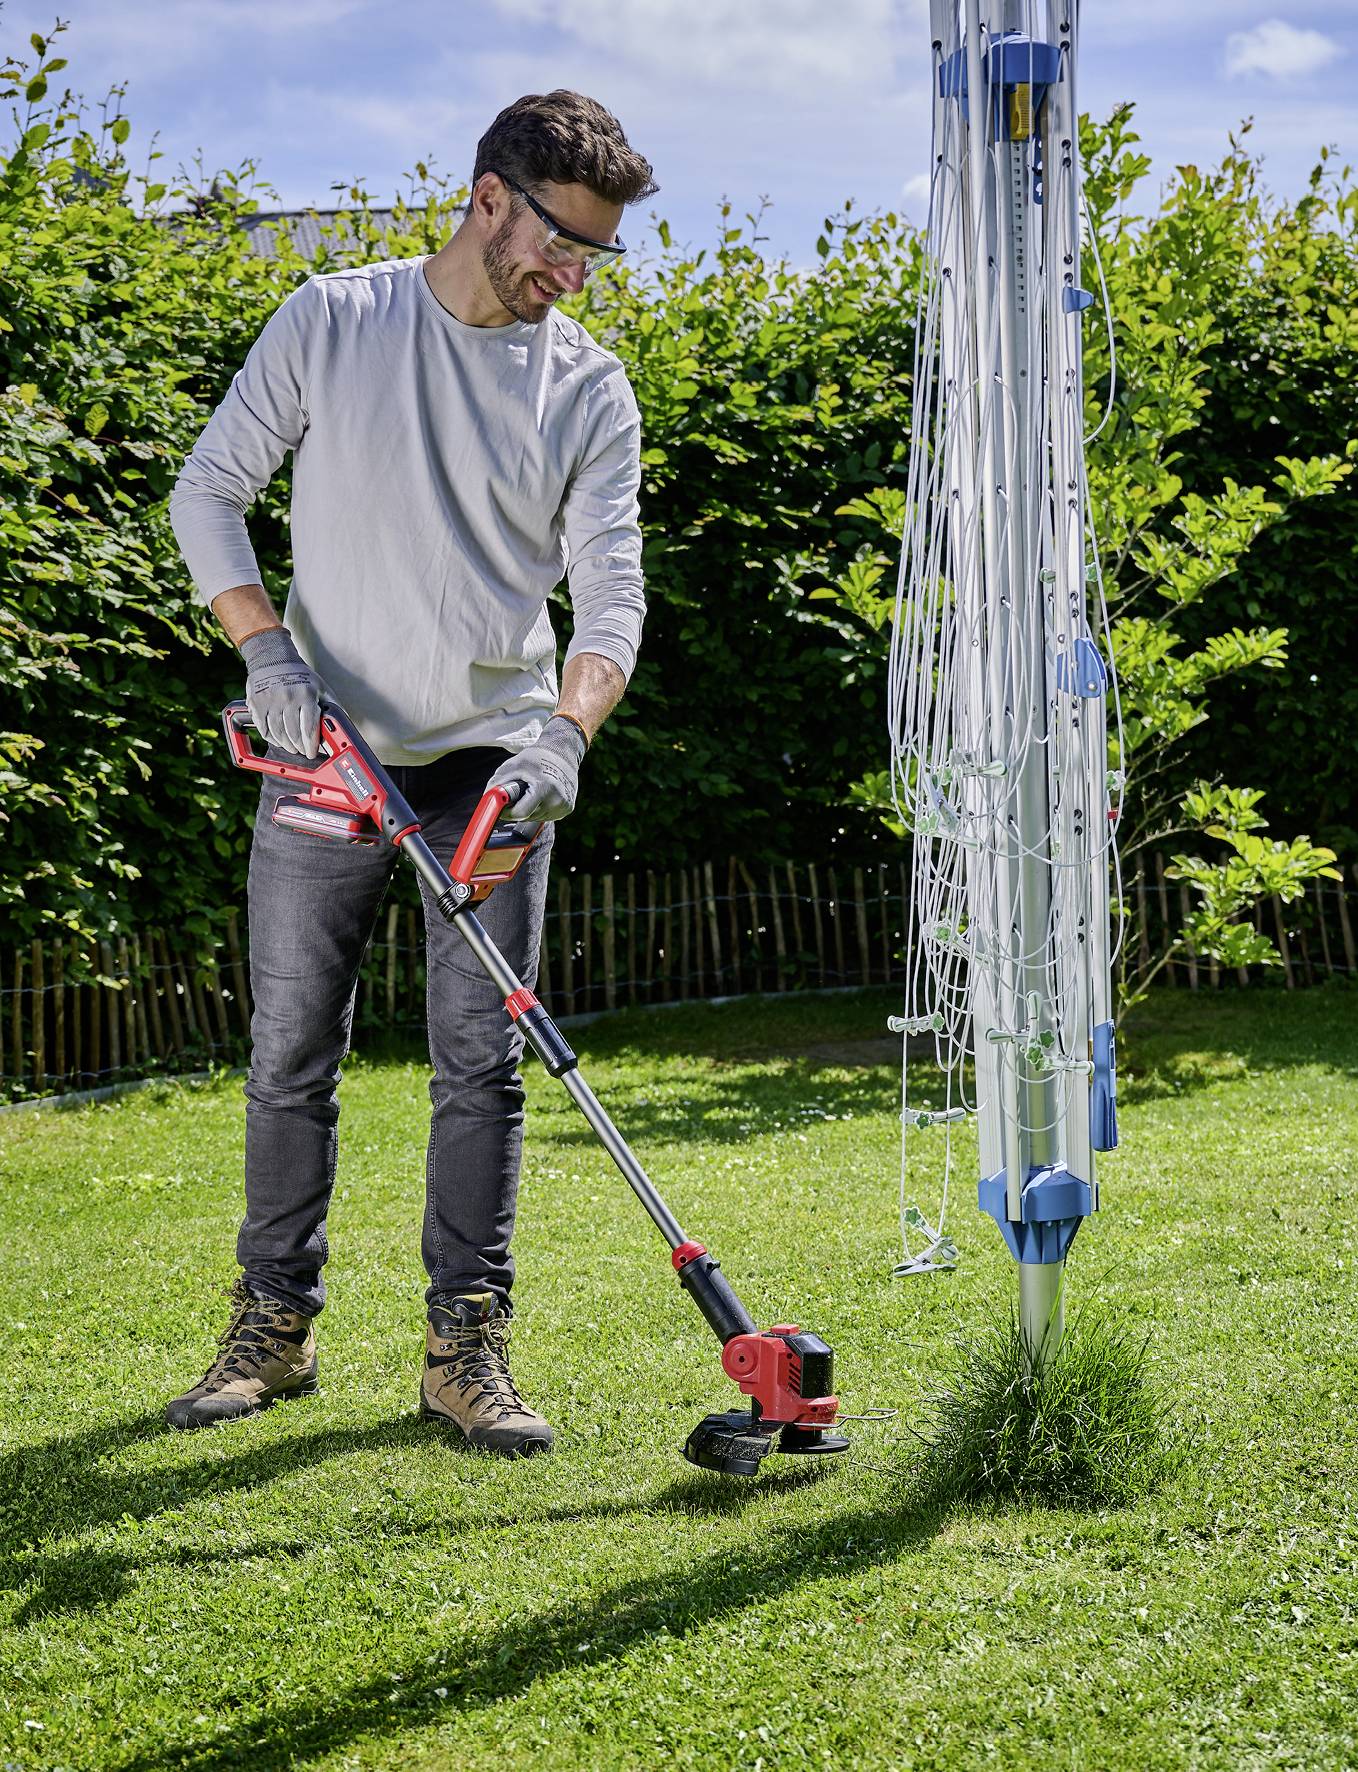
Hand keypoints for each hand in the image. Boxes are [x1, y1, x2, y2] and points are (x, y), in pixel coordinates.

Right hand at [241, 626, 324, 758]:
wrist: (273, 658)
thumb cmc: (300, 675)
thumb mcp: (321, 687)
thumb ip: (332, 705)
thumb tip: (343, 724)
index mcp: (306, 695)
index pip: (309, 729)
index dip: (311, 746)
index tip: (312, 753)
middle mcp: (288, 698)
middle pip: (293, 734)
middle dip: (299, 747)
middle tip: (302, 751)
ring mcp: (270, 701)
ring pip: (278, 734)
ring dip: (285, 745)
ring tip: (291, 747)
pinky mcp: (256, 703)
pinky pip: (263, 728)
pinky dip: (270, 738)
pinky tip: (277, 739)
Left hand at [487, 715, 587, 821]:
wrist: (562, 753)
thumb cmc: (536, 758)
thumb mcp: (512, 765)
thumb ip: (497, 784)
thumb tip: (486, 801)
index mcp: (545, 788)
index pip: (521, 813)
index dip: (508, 812)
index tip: (504, 805)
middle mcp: (557, 800)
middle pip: (527, 818)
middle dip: (518, 809)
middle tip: (519, 793)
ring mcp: (564, 806)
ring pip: (536, 818)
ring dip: (529, 809)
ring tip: (533, 791)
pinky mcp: (568, 809)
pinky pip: (546, 816)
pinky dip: (540, 808)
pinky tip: (543, 795)